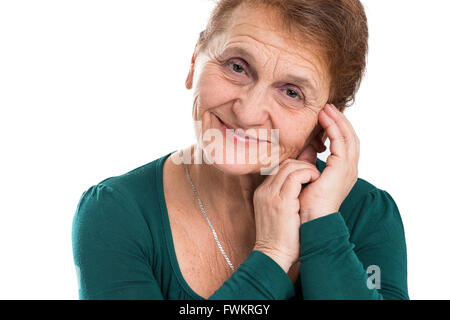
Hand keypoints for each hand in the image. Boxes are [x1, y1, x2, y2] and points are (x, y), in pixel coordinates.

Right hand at [253, 154, 320, 271]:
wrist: (273, 255)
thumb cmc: (280, 240)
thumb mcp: (279, 214)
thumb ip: (286, 199)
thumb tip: (302, 188)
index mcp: (262, 193)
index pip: (279, 169)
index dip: (296, 167)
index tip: (309, 173)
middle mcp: (264, 191)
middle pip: (284, 164)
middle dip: (303, 164)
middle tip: (315, 174)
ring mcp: (271, 195)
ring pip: (289, 166)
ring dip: (307, 168)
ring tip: (317, 177)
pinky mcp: (281, 201)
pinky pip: (295, 176)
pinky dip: (308, 174)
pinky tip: (316, 181)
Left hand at [297, 104, 359, 223]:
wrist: (309, 221)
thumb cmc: (305, 203)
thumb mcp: (306, 174)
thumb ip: (308, 159)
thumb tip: (304, 144)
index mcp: (343, 172)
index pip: (344, 144)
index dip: (336, 128)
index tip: (324, 115)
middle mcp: (349, 169)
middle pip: (350, 137)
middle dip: (339, 120)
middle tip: (328, 106)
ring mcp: (348, 169)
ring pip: (348, 136)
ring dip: (337, 120)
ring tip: (326, 108)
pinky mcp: (342, 168)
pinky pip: (341, 141)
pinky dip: (333, 127)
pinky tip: (325, 118)